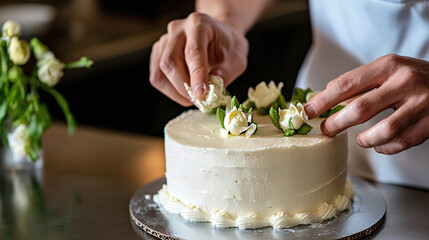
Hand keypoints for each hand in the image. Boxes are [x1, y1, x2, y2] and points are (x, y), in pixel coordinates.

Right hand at [149, 12, 248, 105]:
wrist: (218, 37)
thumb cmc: (228, 46)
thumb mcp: (237, 57)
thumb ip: (227, 71)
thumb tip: (214, 87)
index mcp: (199, 24)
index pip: (193, 51)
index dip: (196, 75)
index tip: (202, 95)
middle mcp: (177, 29)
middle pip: (170, 61)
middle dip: (184, 87)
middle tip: (200, 101)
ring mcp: (164, 41)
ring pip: (160, 71)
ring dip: (175, 91)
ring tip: (194, 98)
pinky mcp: (158, 54)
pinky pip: (157, 77)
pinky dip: (170, 91)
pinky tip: (185, 92)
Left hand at [304, 54, 428, 153]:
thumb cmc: (415, 77)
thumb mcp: (388, 69)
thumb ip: (360, 82)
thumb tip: (325, 95)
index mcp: (388, 66)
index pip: (346, 85)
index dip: (323, 101)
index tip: (307, 111)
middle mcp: (404, 82)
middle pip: (359, 109)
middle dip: (336, 123)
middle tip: (326, 130)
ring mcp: (420, 104)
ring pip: (383, 131)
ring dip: (365, 140)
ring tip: (360, 139)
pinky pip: (401, 142)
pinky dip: (385, 147)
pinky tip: (380, 144)